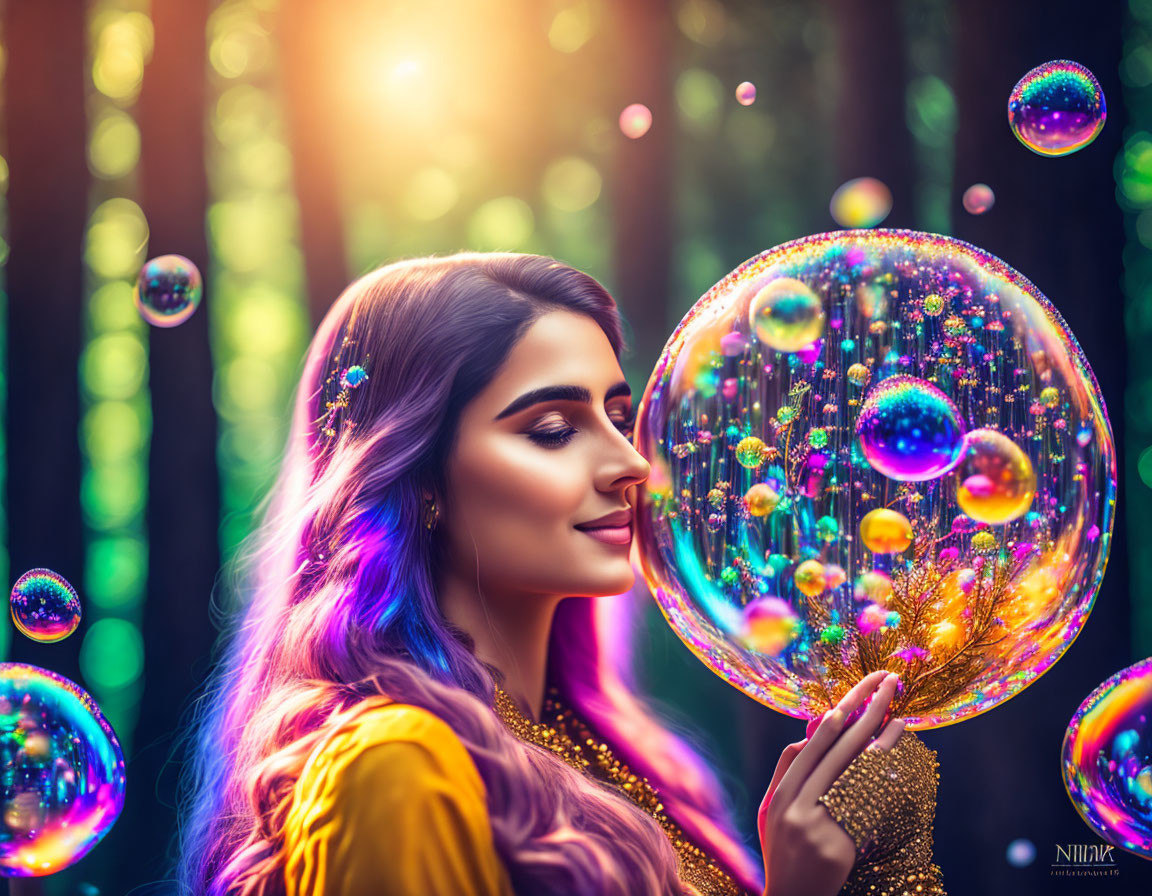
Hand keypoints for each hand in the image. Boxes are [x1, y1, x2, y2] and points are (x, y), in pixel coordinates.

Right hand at [757, 671, 905, 895]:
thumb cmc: (783, 855)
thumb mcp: (772, 812)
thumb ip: (787, 772)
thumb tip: (809, 731)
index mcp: (780, 793)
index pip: (816, 740)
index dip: (843, 707)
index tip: (865, 685)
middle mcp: (795, 804)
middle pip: (838, 744)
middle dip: (868, 707)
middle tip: (891, 681)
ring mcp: (816, 827)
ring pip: (857, 770)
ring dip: (884, 739)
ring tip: (902, 716)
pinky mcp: (837, 848)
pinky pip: (868, 807)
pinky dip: (885, 781)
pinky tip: (900, 763)